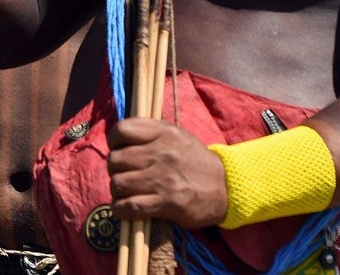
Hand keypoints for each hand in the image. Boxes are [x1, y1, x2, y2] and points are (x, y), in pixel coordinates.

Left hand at [106, 117, 228, 228]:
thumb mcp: (176, 135)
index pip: (122, 130)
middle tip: (124, 174)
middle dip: (115, 169)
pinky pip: (130, 206)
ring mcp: (163, 179)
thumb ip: (149, 132)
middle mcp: (161, 153)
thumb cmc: (195, 160)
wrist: (226, 187)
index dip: (113, 141)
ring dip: (117, 191)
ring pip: (118, 183)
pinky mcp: (166, 203)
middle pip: (115, 160)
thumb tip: (118, 136)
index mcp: (163, 133)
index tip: (118, 149)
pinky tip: (124, 209)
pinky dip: (121, 209)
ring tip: (126, 192)